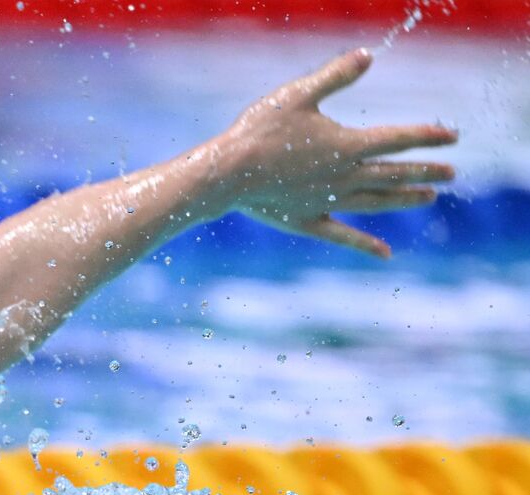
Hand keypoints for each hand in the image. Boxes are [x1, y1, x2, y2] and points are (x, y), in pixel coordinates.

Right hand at [217, 48, 456, 258]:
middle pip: (393, 173)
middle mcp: (344, 176)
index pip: (397, 139)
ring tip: (428, 198)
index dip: (427, 136)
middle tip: (451, 174)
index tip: (452, 137)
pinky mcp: (307, 221)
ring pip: (376, 201)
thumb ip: (336, 75)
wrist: (228, 174)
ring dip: (405, 199)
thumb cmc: (260, 131)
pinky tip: (385, 253)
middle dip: (425, 171)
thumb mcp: (299, 94)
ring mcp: (327, 202)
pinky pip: (343, 235)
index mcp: (346, 145)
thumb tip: (368, 56)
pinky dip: (365, 244)